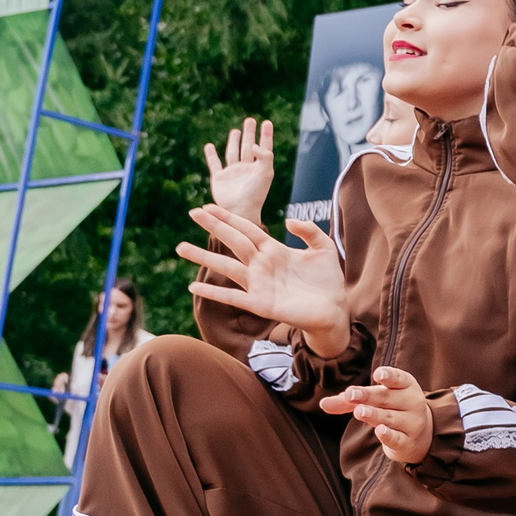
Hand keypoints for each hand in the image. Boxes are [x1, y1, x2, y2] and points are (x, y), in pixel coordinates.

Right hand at [176, 204, 353, 356]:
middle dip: (214, 227)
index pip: (246, 229)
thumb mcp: (323, 248)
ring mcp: (259, 284)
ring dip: (203, 257)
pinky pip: (233, 296)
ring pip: (226, 267)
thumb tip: (287, 220)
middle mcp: (261, 265)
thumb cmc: (327, 280)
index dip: (229, 217)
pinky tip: (194, 286)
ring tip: (181, 248)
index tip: (208, 206)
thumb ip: (309, 230)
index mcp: (274, 250)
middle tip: (192, 213)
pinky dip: (214, 292)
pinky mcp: (260, 304)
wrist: (334, 309)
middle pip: (233, 242)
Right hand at [204, 117, 276, 218]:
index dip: (266, 135)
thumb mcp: (265, 173)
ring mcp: (233, 173)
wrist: (239, 211)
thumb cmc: (255, 194)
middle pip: (248, 146)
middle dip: (249, 134)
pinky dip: (211, 155)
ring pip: (233, 153)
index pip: (264, 147)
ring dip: (234, 141)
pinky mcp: (219, 178)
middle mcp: (246, 169)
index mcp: (260, 168)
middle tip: (250, 120)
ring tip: (236, 131)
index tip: (267, 122)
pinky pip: (214, 164)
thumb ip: (264, 156)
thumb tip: (253, 144)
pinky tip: (209, 146)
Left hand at [320, 365, 431, 463]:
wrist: (417, 434)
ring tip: (359, 411)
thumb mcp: (375, 400)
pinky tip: (379, 431)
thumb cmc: (391, 409)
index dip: (389, 376)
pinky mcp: (408, 442)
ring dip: (374, 415)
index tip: (378, 374)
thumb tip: (323, 404)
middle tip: (350, 395)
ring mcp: (412, 423)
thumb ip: (349, 401)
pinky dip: (388, 435)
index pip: (399, 378)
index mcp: (406, 386)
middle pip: (387, 398)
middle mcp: (412, 402)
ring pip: (389, 418)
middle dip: (368, 396)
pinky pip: (397, 438)